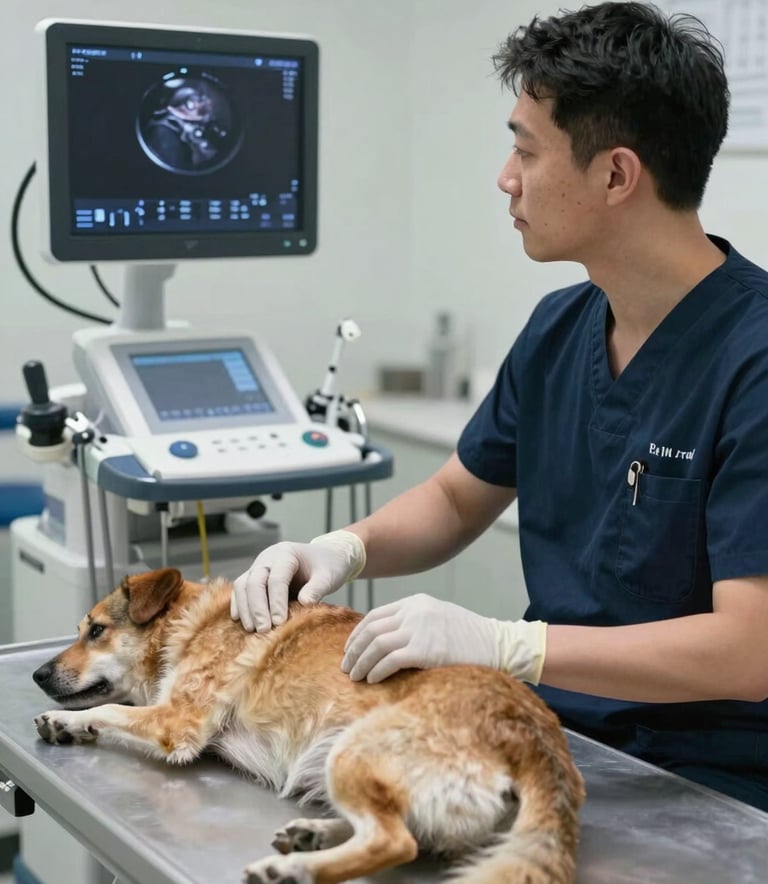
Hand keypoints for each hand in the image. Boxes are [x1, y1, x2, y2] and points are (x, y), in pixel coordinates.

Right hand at [230, 530, 365, 632]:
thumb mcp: (328, 576)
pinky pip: (240, 590)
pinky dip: (239, 605)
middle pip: (255, 582)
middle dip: (257, 607)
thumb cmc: (328, 566)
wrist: (325, 557)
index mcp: (286, 553)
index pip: (277, 578)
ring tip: (252, 630)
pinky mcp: (254, 577)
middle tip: (263, 630)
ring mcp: (259, 566)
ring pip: (242, 585)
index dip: (276, 601)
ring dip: (245, 608)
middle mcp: (268, 558)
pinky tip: (240, 622)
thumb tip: (304, 603)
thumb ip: (318, 588)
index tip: (279, 622)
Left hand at [341, 593, 546, 683]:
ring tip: (354, 677)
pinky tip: (372, 680)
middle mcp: (413, 612)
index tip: (351, 648)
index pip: (376, 615)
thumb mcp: (440, 617)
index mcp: (416, 602)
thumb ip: (415, 622)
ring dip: (361, 663)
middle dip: (354, 649)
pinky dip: (376, 671)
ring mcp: (417, 629)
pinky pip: (388, 661)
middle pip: (371, 629)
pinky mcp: (422, 650)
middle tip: (346, 666)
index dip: (359, 633)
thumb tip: (388, 640)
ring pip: (375, 645)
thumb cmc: (471, 637)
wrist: (497, 645)